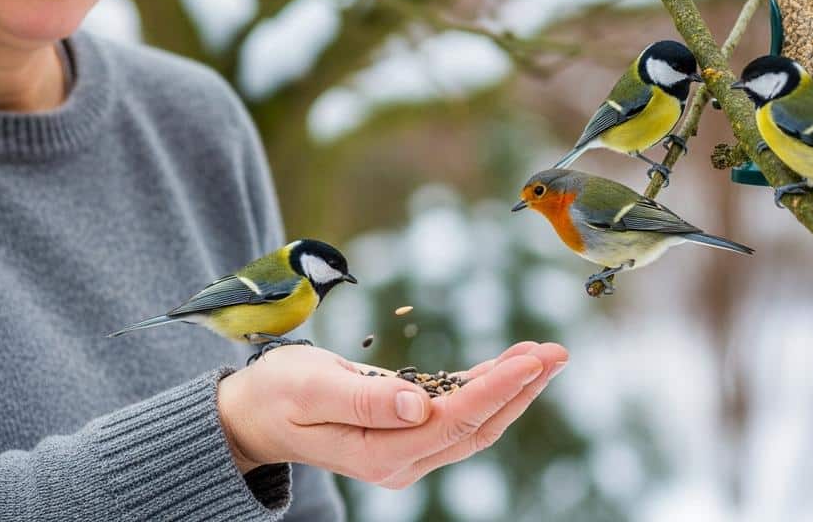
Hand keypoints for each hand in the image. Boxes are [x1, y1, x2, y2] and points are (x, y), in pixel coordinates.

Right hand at [217, 341, 567, 487]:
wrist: (256, 413)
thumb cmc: (278, 393)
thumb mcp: (312, 389)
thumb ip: (364, 399)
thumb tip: (419, 405)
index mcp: (379, 454)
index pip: (453, 422)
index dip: (496, 389)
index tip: (531, 359)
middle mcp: (401, 461)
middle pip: (476, 427)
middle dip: (520, 388)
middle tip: (557, 352)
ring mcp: (406, 450)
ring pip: (474, 422)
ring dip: (512, 388)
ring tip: (547, 353)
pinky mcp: (407, 432)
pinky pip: (457, 411)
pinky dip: (486, 386)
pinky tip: (510, 363)